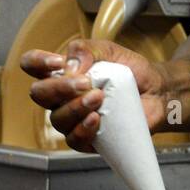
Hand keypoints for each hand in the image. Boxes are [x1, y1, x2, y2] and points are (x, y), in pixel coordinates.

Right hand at [20, 38, 168, 151]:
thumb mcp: (110, 51)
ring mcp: (72, 118)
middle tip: (85, 82)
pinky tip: (96, 119)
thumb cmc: (131, 71)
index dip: (36, 63)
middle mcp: (61, 96)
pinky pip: (73, 139)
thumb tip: (69, 67)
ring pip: (57, 119)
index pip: (32, 65)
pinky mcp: (86, 137)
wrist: (157, 92)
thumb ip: (87, 50)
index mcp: (62, 72)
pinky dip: (83, 129)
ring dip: (76, 107)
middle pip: (39, 94)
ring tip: (99, 98)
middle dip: (59, 88)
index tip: (58, 62)